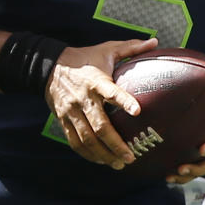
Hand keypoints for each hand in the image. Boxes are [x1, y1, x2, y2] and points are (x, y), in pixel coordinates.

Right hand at [45, 36, 157, 169]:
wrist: (49, 67)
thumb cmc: (85, 58)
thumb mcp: (106, 49)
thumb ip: (131, 48)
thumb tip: (155, 41)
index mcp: (95, 80)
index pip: (110, 92)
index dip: (123, 101)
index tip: (138, 111)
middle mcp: (83, 98)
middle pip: (99, 126)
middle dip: (115, 144)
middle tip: (131, 156)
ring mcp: (71, 112)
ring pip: (87, 139)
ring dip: (103, 154)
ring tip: (119, 164)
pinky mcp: (63, 121)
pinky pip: (75, 142)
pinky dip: (88, 154)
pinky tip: (101, 161)